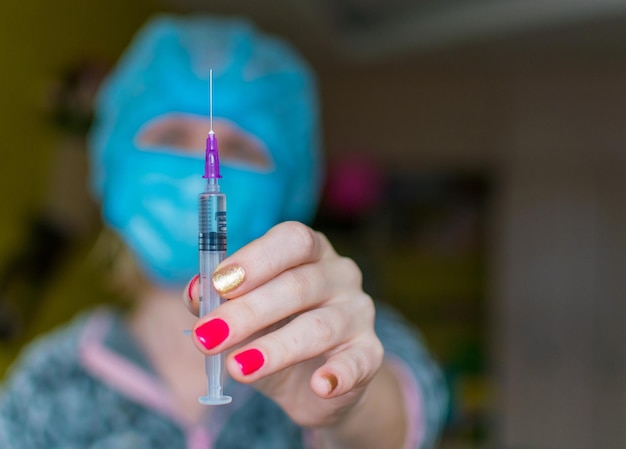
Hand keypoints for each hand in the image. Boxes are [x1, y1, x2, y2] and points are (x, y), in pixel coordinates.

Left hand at [183, 221, 383, 426]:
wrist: (316, 379)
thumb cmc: (275, 332)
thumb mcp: (242, 315)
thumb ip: (218, 301)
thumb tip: (194, 293)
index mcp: (309, 252)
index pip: (292, 240)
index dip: (256, 259)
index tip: (219, 283)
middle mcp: (340, 274)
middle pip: (298, 284)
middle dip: (249, 311)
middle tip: (208, 336)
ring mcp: (358, 312)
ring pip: (320, 326)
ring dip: (276, 348)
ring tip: (238, 368)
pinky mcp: (370, 353)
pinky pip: (359, 362)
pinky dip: (339, 374)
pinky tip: (320, 386)